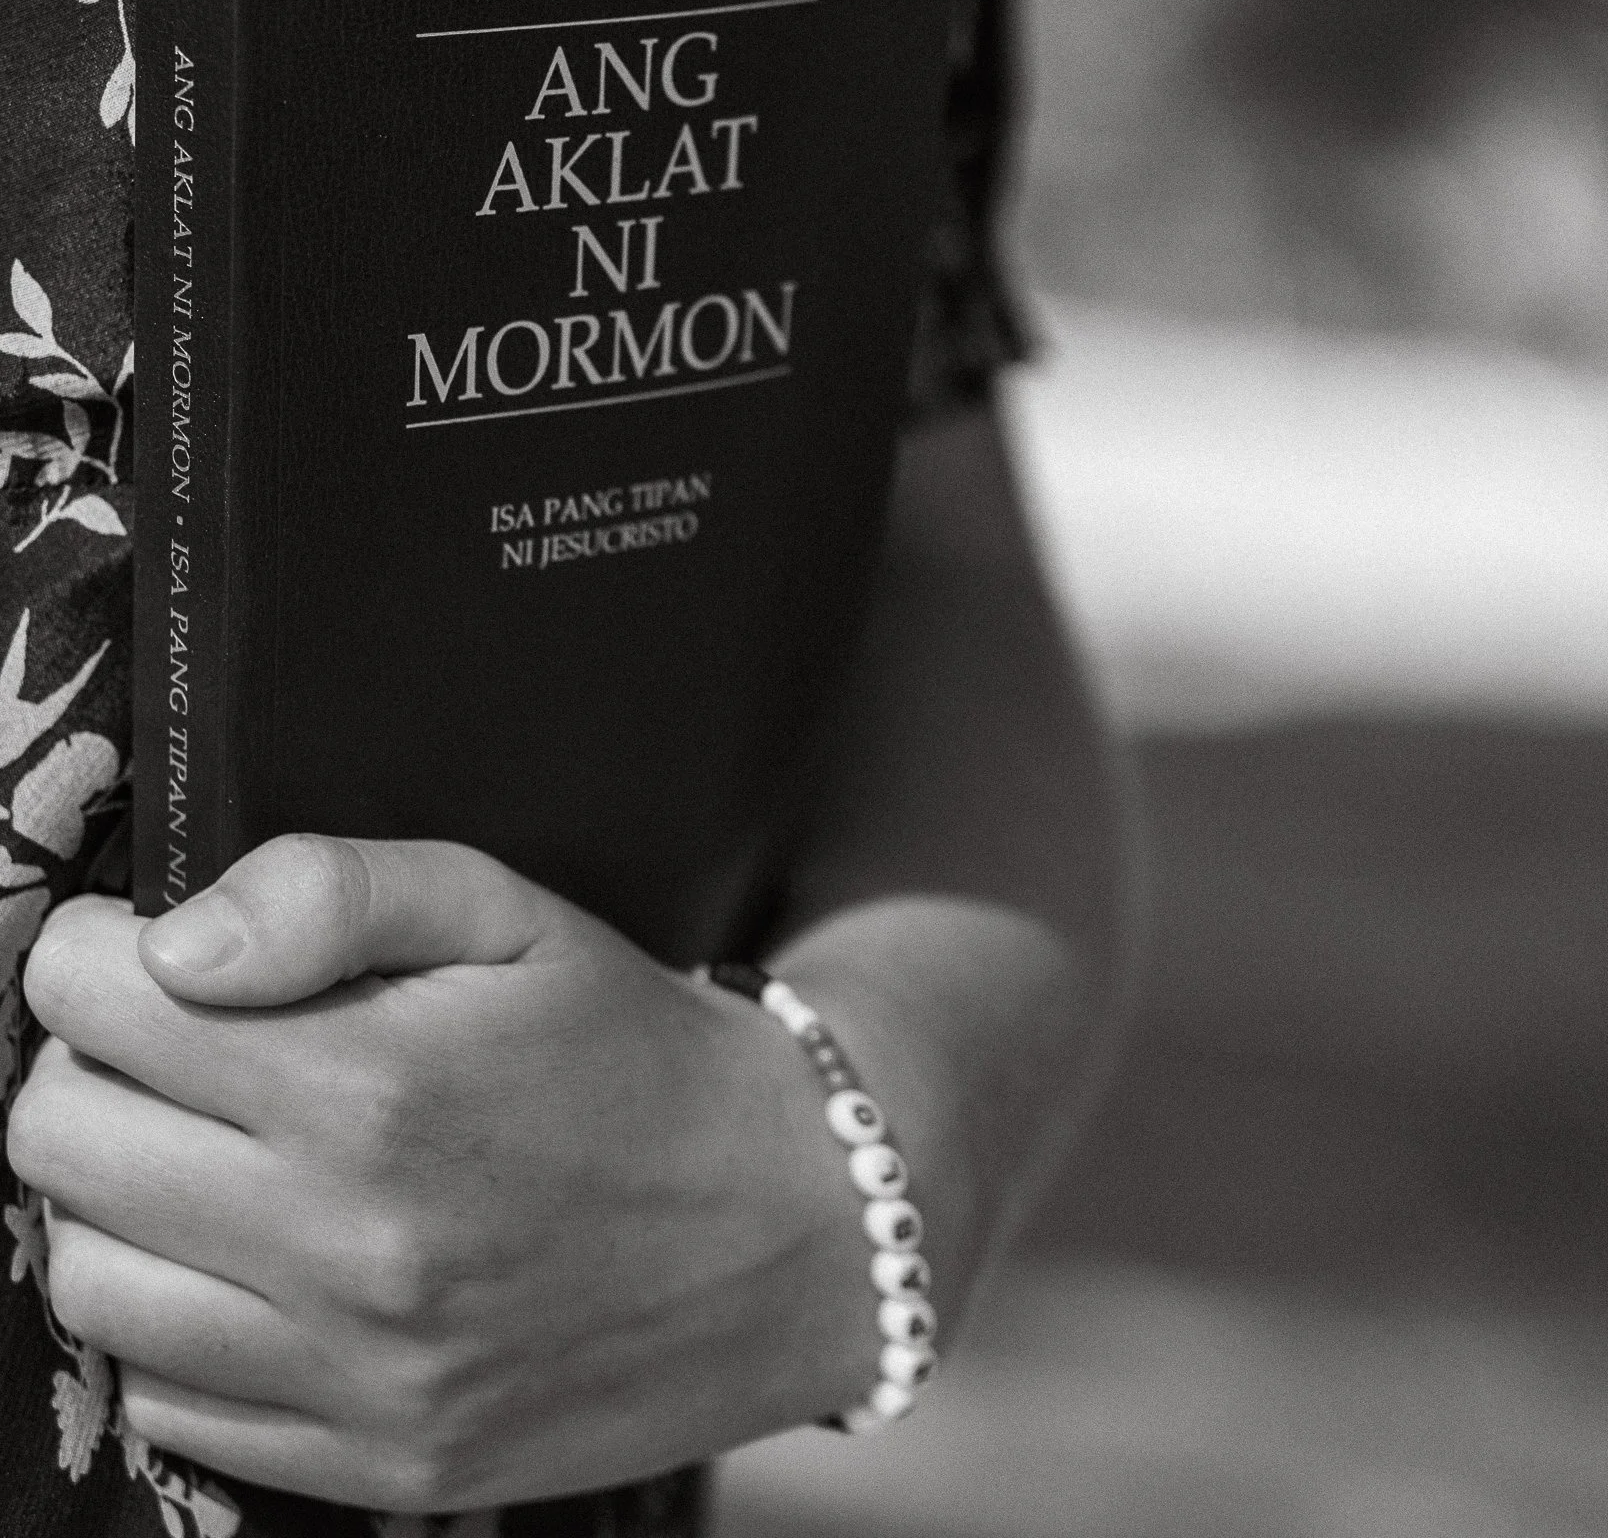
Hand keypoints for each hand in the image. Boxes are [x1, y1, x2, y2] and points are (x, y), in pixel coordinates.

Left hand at [8, 838, 872, 1512]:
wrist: (787, 1223)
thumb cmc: (631, 1046)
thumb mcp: (512, 912)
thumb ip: (336, 891)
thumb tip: (172, 942)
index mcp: (373, 1086)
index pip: (93, 1006)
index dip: (98, 955)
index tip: (142, 953)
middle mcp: (343, 1246)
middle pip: (58, 1139)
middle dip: (94, 1063)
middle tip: (182, 1042)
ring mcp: (353, 1375)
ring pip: (83, 1276)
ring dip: (118, 1194)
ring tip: (213, 1149)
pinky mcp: (372, 1463)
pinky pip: (163, 1397)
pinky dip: (175, 1314)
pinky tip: (260, 1255)